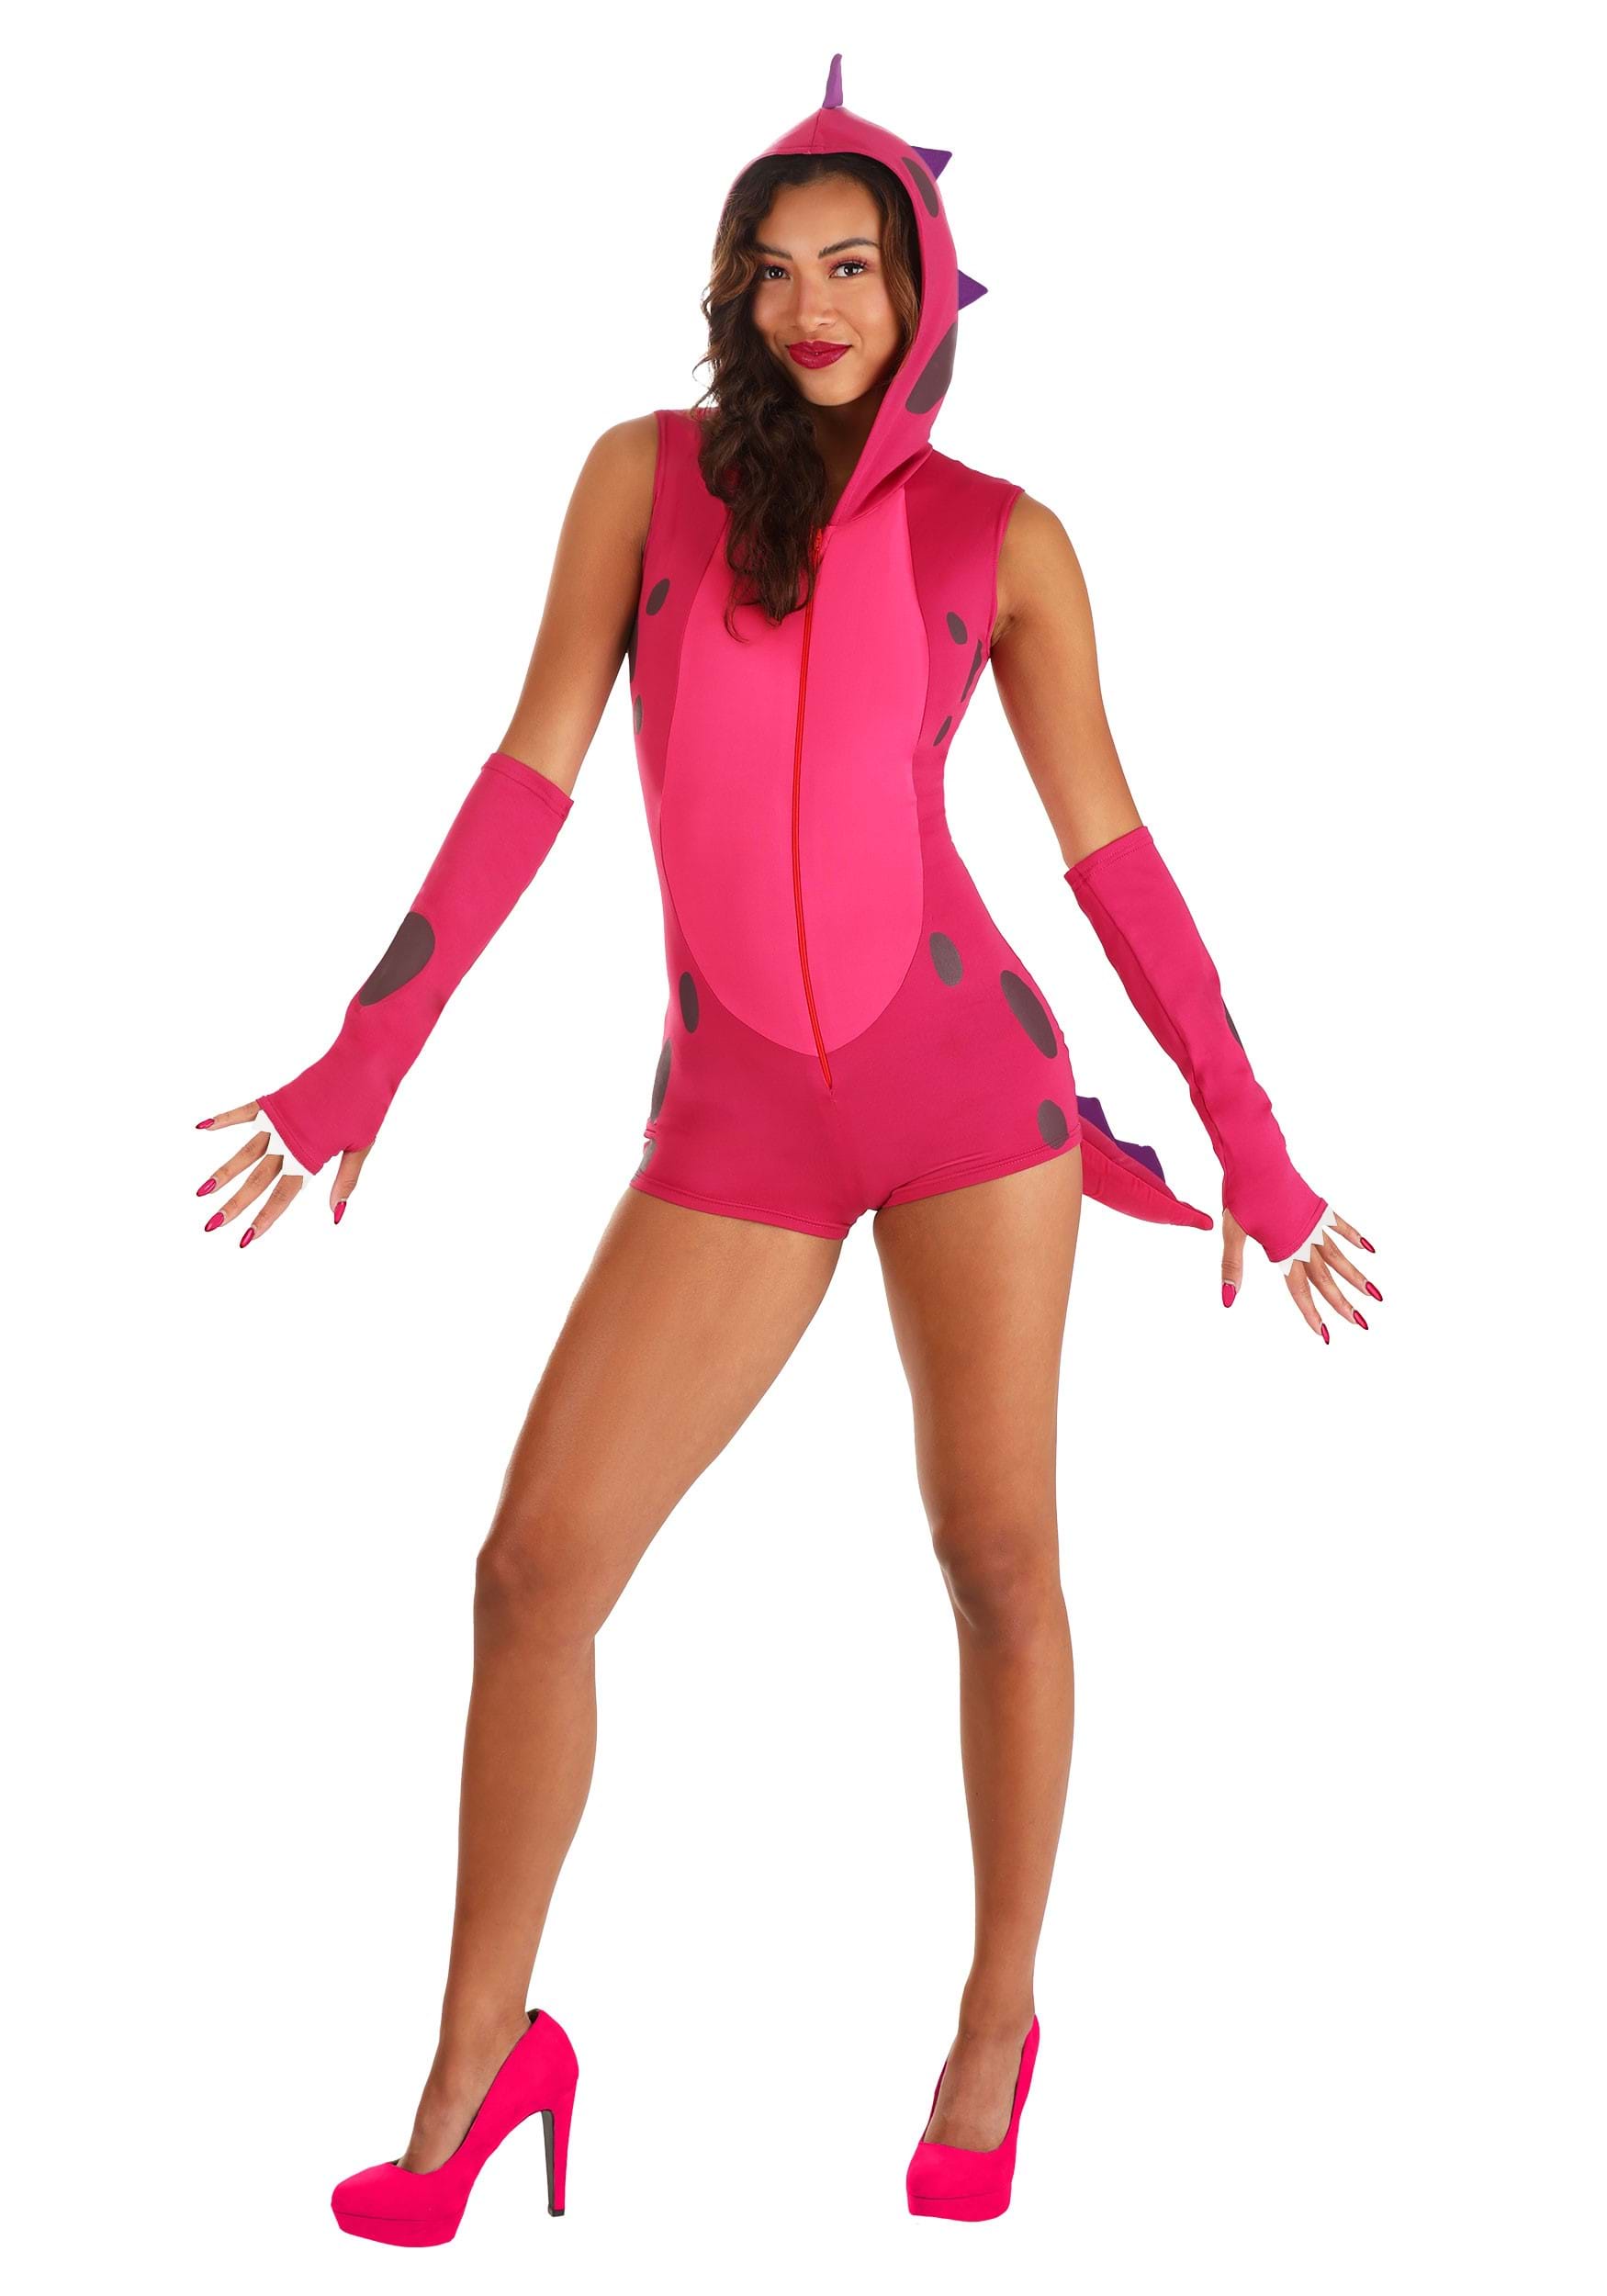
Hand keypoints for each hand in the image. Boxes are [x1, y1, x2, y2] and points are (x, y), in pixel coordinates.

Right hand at [192, 1101, 368, 1243]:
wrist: (363, 1060)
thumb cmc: (367, 1105)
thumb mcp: (361, 1146)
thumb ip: (344, 1180)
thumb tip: (336, 1214)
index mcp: (310, 1156)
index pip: (282, 1195)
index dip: (263, 1218)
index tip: (245, 1239)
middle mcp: (288, 1141)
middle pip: (256, 1180)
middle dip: (234, 1204)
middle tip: (211, 1224)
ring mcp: (278, 1120)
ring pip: (244, 1153)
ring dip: (223, 1173)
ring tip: (202, 1192)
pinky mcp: (274, 1100)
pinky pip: (243, 1112)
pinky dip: (223, 1119)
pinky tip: (201, 1127)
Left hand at [1219, 1206, 1381, 1342]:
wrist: (1257, 1159)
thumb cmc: (1241, 1195)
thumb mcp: (1232, 1233)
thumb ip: (1233, 1267)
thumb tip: (1227, 1300)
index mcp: (1283, 1250)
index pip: (1299, 1289)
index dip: (1311, 1312)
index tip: (1324, 1334)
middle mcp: (1303, 1241)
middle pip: (1326, 1279)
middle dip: (1343, 1303)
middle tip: (1361, 1323)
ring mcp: (1314, 1225)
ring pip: (1339, 1257)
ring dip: (1356, 1277)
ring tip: (1375, 1294)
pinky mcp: (1319, 1208)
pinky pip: (1341, 1227)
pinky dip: (1355, 1238)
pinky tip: (1369, 1249)